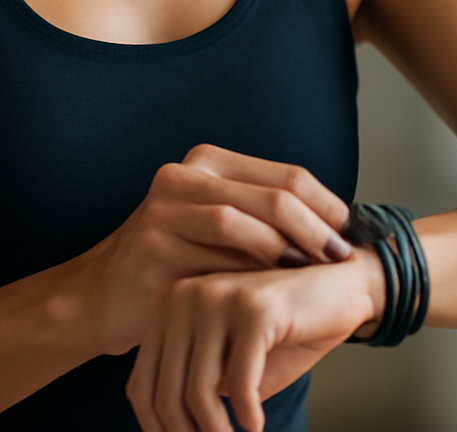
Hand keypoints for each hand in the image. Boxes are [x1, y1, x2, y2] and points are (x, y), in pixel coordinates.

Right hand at [78, 144, 351, 355]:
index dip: (328, 206)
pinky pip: (208, 259)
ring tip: (310, 274)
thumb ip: (267, 219)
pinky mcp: (149, 245)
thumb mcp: (222, 228)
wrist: (104, 294)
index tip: (352, 237)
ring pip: (241, 221)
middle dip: (317, 229)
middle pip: (272, 194)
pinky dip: (245, 276)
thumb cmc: (178, 262)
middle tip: (340, 258)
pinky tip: (266, 294)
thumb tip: (340, 230)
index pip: (288, 175)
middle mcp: (184, 175)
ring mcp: (163, 209)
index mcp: (208, 162)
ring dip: (284, 251)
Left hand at [125, 247, 384, 431]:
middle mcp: (185, 296)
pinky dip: (248, 414)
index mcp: (169, 308)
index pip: (142, 385)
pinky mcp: (255, 308)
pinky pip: (240, 381)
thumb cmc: (284, 331)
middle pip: (165, 393)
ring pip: (198, 391)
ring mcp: (218, 297)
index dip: (157, 429)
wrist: (342, 287)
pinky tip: (256, 423)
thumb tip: (173, 431)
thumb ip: (198, 386)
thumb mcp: (230, 363)